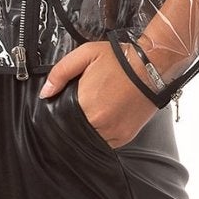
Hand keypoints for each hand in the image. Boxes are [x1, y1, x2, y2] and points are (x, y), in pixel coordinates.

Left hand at [38, 43, 157, 149]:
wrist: (152, 66)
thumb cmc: (121, 60)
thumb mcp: (85, 55)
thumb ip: (60, 73)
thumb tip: (46, 92)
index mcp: (86, 104)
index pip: (61, 120)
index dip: (58, 116)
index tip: (59, 110)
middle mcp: (100, 123)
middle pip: (75, 131)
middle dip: (72, 123)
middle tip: (78, 108)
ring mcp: (113, 133)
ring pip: (89, 140)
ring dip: (86, 130)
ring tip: (91, 113)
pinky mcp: (125, 137)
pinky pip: (106, 143)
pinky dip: (101, 135)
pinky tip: (102, 120)